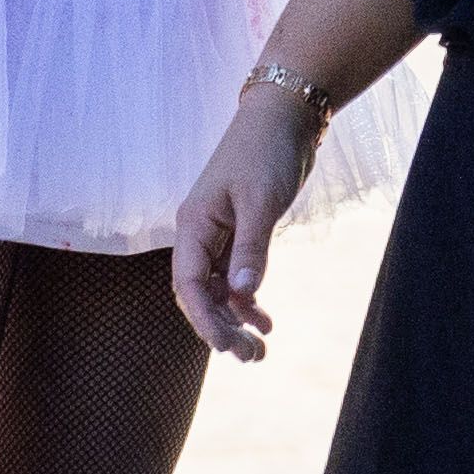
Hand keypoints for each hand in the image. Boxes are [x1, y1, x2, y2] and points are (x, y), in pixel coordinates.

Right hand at [171, 87, 318, 360]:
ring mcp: (219, 233)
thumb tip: (244, 294)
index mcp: (193, 224)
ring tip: (259, 351)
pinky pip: (236, 275)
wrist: (284, 116)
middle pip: (201, 293)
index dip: (204, 319)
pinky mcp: (240, 230)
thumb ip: (252, 247)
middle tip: (251, 358)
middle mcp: (200, 233)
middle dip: (222, 327)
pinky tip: (264, 320)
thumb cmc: (266, 151)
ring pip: (219, 289)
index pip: (189, 284)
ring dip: (236, 319)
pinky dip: (248, 298)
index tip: (226, 347)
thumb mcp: (261, 201)